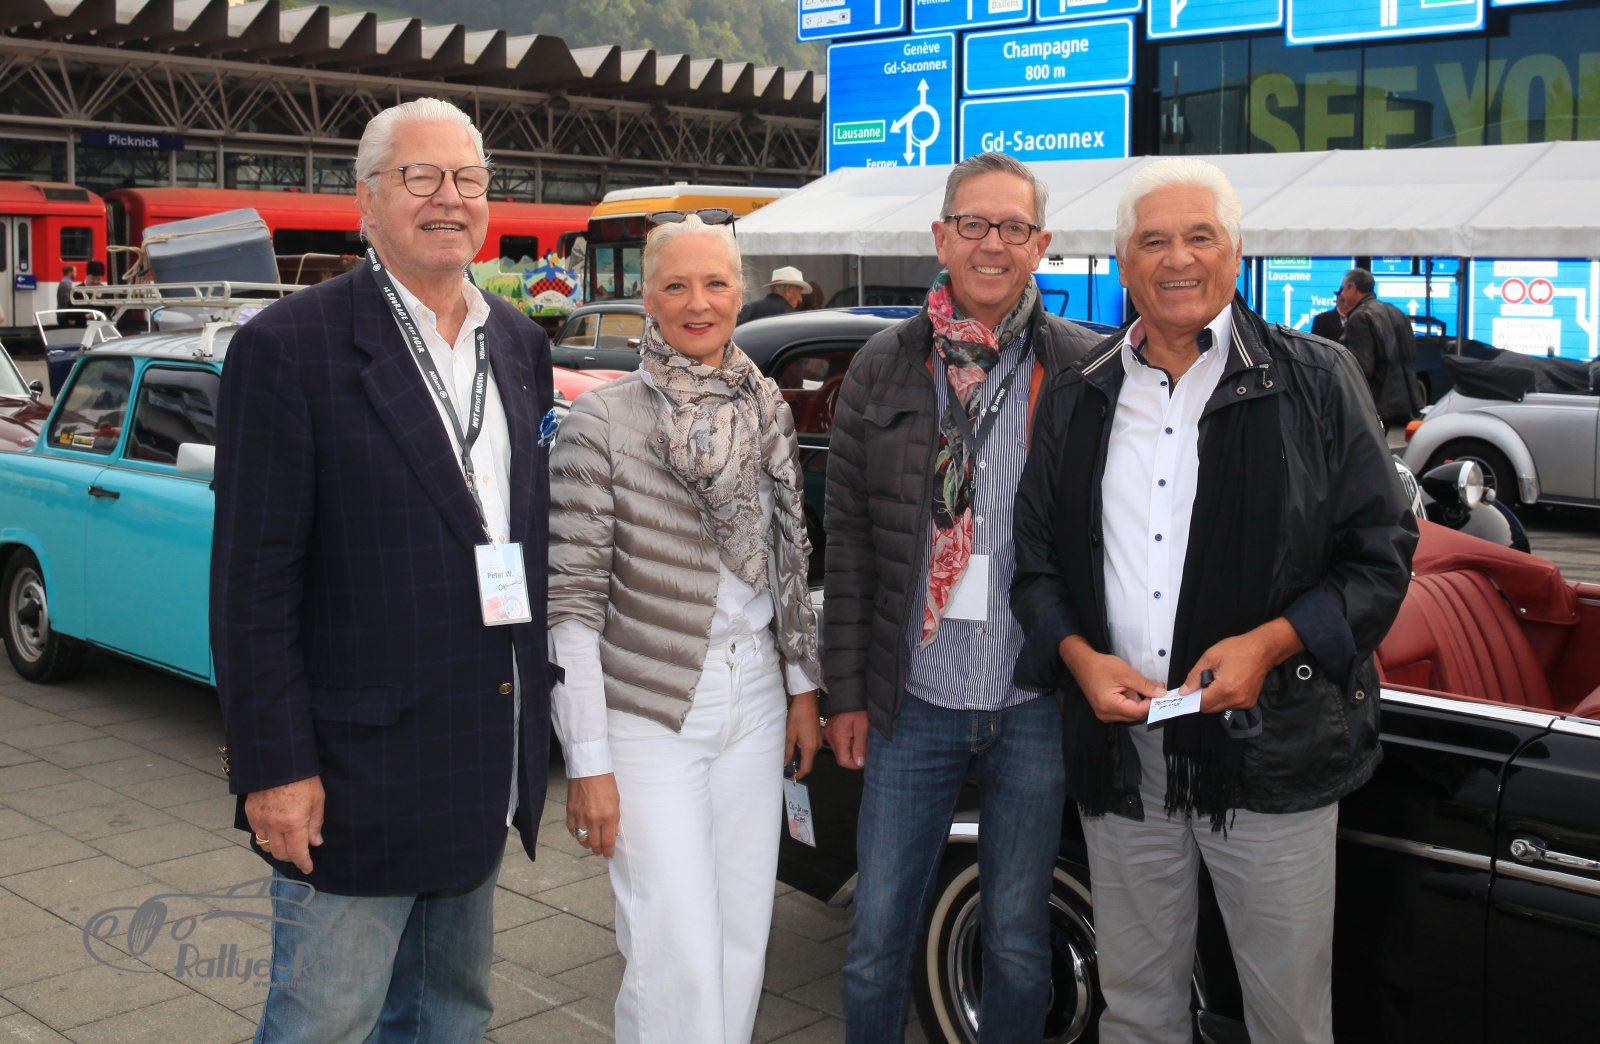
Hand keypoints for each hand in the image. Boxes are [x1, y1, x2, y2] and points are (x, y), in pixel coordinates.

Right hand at [245, 777, 324, 874]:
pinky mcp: (250, 813)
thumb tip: (315, 843)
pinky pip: (256, 833)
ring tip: (286, 844)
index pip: (297, 852)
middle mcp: (274, 825)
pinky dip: (265, 837)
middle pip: (279, 853)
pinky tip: (274, 832)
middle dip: (291, 857)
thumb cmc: (303, 778)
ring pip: (265, 846)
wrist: (279, 760)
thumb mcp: (317, 800)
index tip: (308, 869)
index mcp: (293, 823)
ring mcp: (259, 819)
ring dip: (276, 849)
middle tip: (299, 854)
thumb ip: (315, 824)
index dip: (303, 863)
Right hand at [566, 773, 620, 858]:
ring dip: (586, 844)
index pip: (607, 842)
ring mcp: (581, 816)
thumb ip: (614, 819)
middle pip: (594, 844)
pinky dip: (575, 834)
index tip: (609, 855)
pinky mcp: (570, 811)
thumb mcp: (616, 802)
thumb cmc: (606, 782)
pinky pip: (572, 829)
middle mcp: (594, 819)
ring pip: (581, 839)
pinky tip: (579, 833)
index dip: (608, 851)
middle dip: (598, 851)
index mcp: (608, 816)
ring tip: (590, 845)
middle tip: (600, 852)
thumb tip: (613, 833)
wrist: (590, 769)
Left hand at [784, 691, 821, 780]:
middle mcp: (816, 746)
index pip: (806, 768)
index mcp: (810, 748)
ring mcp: (818, 740)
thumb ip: (788, 751)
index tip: (792, 777)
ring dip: (800, 757)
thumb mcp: (790, 735)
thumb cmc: (798, 716)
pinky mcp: (817, 735)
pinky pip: (810, 747)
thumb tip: (786, 762)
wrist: (806, 701)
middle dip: (798, 766)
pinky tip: (794, 745)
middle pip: (808, 762)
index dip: (799, 774)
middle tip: (786, 766)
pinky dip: (803, 750)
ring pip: (809, 754)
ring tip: (788, 755)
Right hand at [825, 710, 868, 770]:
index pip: (843, 761)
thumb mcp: (862, 727)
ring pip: (840, 750)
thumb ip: (860, 746)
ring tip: (860, 740)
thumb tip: (859, 762)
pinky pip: (838, 742)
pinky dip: (846, 742)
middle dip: (853, 756)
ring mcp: (829, 733)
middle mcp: (831, 737)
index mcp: (838, 737)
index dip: (854, 764)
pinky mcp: (831, 729)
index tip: (863, 760)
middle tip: (864, 749)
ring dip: (850, 749)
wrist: (848, 694)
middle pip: (841, 757)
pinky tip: (854, 735)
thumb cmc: (856, 707)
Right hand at [1059, 636, 1162, 722]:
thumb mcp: (1126, 673)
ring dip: (1139, 703)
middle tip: (1154, 687)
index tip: (1159, 690)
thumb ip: (1144, 685)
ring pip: (1130, 715)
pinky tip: (1130, 691)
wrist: (1082, 663)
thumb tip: (1161, 694)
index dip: (1151, 702)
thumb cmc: (1102, 666)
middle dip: (1146, 703)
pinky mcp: (1104, 712)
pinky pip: (1123, 712)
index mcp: (1110, 706)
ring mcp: (1104, 715)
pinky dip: (1131, 703)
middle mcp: (1106, 715)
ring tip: (1140, 687)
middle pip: (1135, 715)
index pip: (1138, 712)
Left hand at [1180, 618, 1304, 713]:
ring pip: (1220, 708)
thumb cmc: (1238, 649)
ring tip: (1217, 680)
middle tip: (1203, 682)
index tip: (1188, 691)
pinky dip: (1224, 698)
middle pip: (1210, 709)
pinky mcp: (1250, 703)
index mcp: (1225, 689)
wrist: (1264, 649)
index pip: (1201, 704)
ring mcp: (1244, 703)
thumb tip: (1184, 691)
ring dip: (1213, 698)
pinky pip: (1230, 705)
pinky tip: (1227, 683)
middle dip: (1202, 698)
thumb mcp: (1210, 657)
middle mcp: (1235, 700)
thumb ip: (1195, 676)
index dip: (1192, 698)